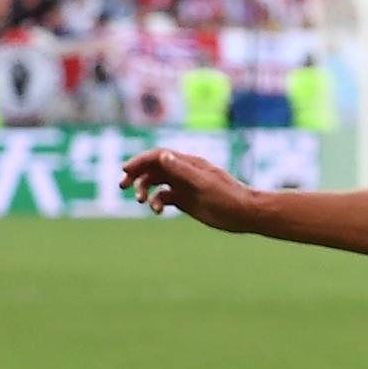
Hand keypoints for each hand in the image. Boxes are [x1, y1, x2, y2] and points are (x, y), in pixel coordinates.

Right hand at [119, 148, 260, 231]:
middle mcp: (184, 172)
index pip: (158, 156)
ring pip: (156, 183)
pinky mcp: (185, 200)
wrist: (244, 213)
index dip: (140, 161)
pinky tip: (156, 211)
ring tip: (141, 201)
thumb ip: (182, 170)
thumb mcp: (203, 183)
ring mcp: (184, 186)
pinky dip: (156, 202)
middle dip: (136, 175)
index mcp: (188, 163)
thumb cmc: (227, 196)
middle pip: (153, 168)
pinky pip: (164, 198)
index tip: (125, 171)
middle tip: (123, 186)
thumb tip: (162, 155)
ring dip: (145, 190)